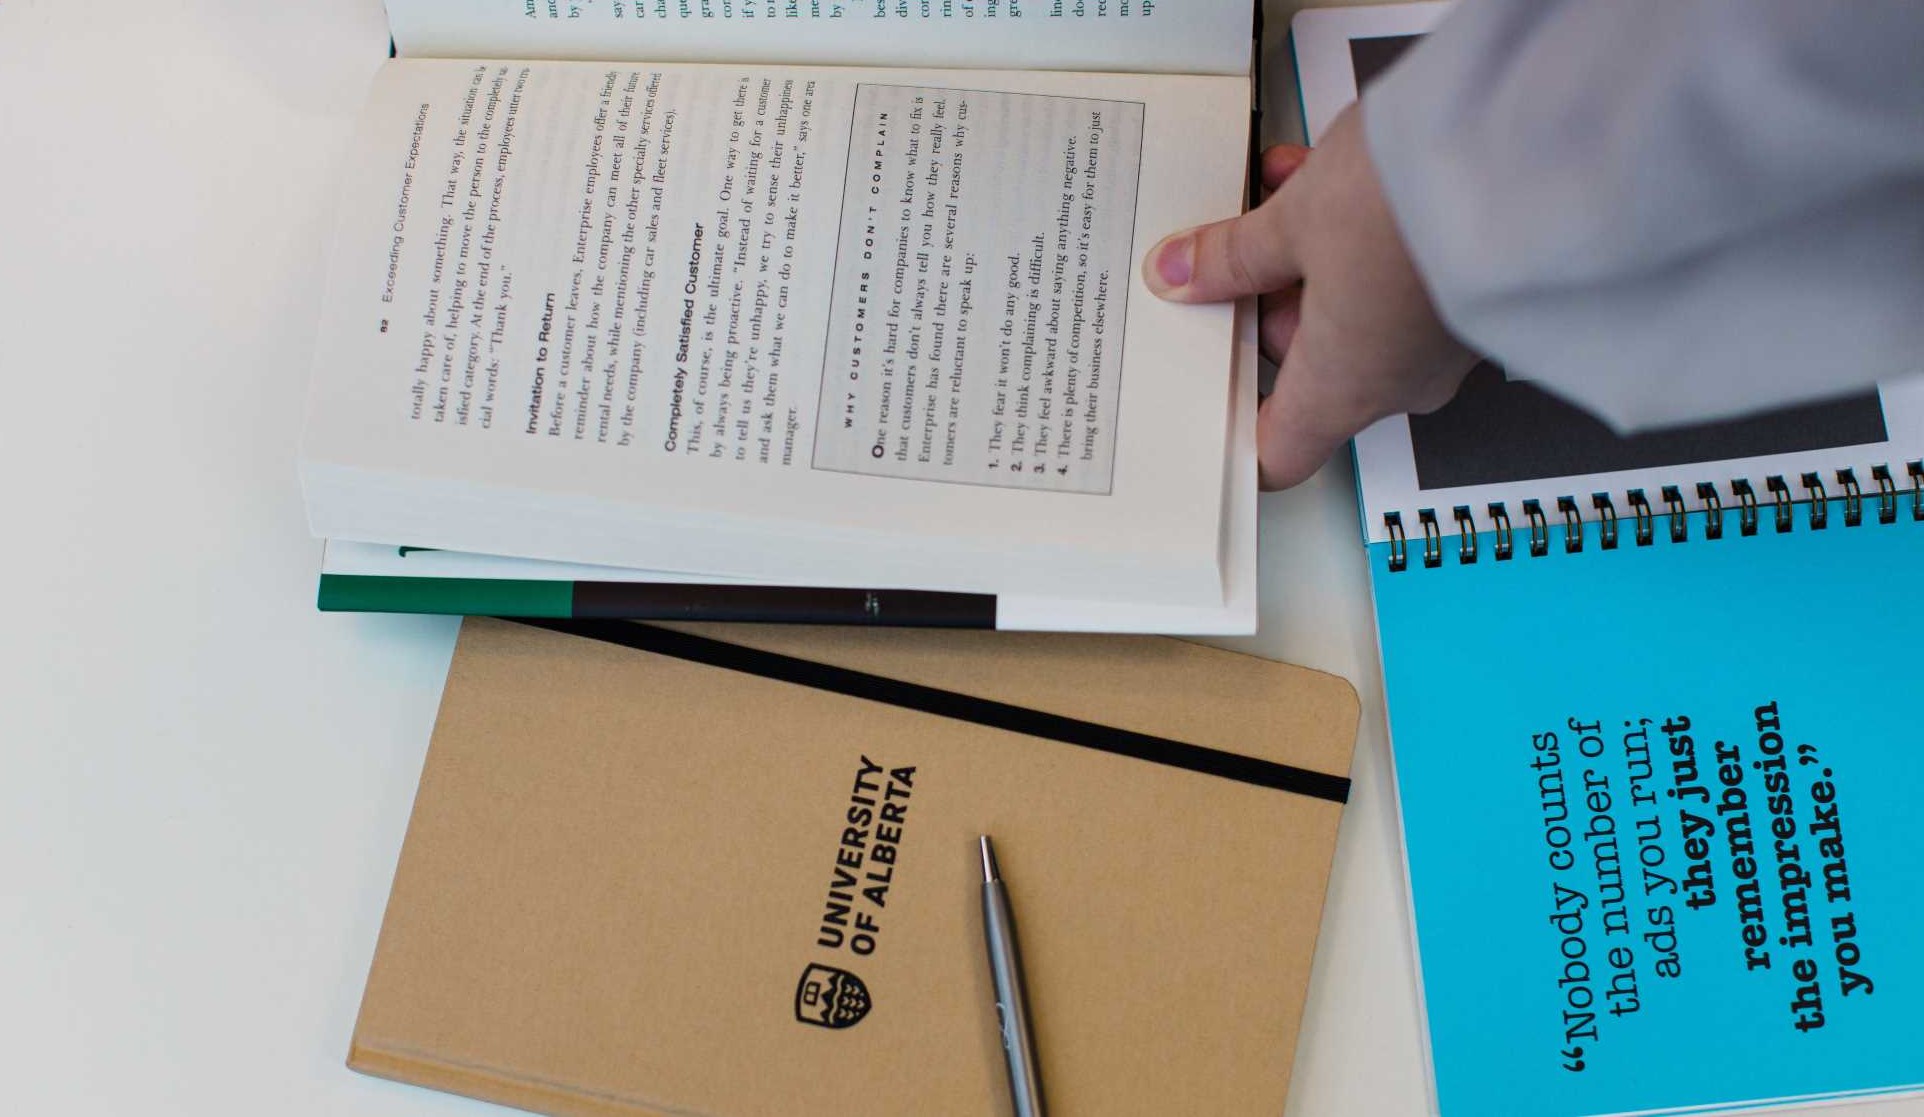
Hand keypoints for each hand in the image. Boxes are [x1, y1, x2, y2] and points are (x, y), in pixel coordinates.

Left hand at [1143, 104, 1477, 489]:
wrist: (1532, 148)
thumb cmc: (1419, 202)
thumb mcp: (1295, 221)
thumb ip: (1235, 256)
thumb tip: (1186, 272)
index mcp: (1343, 390)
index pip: (1282, 453)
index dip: (1240, 430)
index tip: (1212, 398)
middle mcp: (1401, 379)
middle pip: (1311, 366)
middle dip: (1272, 303)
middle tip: (1240, 250)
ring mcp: (1444, 338)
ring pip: (1356, 314)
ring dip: (1315, 258)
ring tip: (1291, 190)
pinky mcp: (1476, 289)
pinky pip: (1401, 280)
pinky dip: (1365, 238)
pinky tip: (1340, 176)